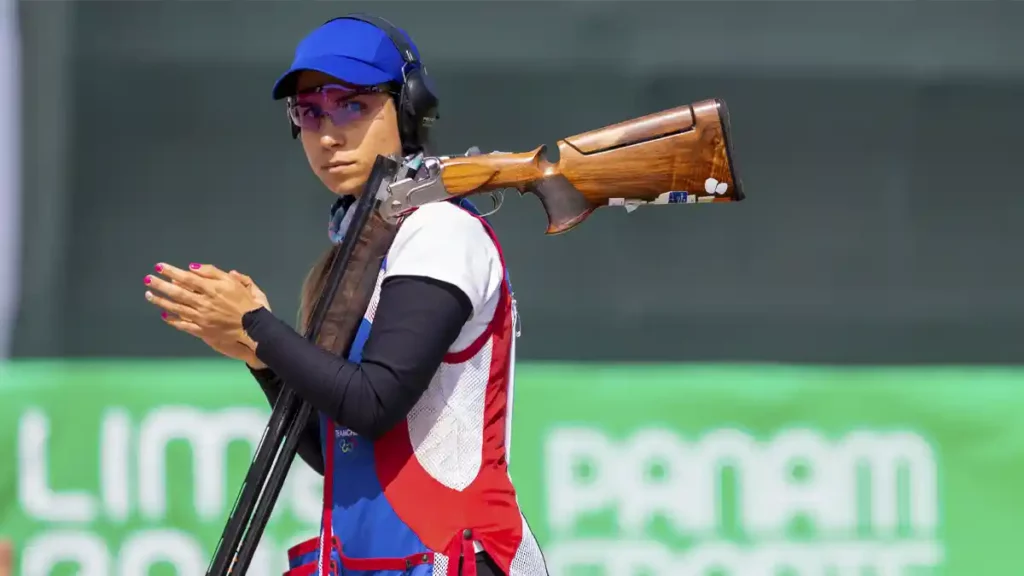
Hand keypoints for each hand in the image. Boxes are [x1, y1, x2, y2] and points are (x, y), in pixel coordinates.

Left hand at [144, 262, 270, 367]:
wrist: (255, 328)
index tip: (159, 266)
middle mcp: (204, 303)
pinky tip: (164, 315)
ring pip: (177, 308)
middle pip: (178, 292)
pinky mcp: (202, 331)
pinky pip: (184, 325)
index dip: (172, 272)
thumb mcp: (236, 282)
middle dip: (160, 285)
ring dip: (161, 301)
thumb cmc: (248, 304)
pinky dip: (173, 320)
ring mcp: (202, 318)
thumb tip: (193, 268)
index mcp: (213, 289)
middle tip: (148, 279)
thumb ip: (214, 273)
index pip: (187, 278)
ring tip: (148, 295)